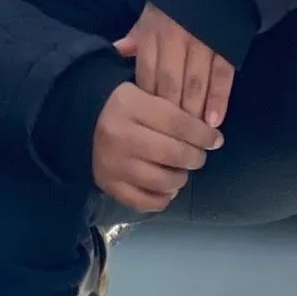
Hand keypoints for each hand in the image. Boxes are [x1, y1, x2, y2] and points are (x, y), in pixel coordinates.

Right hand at [91, 80, 222, 214]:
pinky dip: (163, 198)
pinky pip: (146, 202)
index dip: (202, 134)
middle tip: (198, 156)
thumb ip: (174, 110)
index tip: (215, 140)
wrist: (81, 123)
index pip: (177, 122)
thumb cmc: (124, 107)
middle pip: (173, 154)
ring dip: (180, 179)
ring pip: (163, 181)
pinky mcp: (108, 185)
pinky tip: (165, 188)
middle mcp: (118, 135)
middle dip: (195, 157)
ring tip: (179, 170)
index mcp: (129, 105)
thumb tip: (210, 135)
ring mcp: (112, 163)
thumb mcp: (145, 94)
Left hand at [115, 4, 234, 131]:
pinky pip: (222, 77)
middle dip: (169, 113)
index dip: (148, 100)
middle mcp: (176, 40)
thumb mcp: (150, 11)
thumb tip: (116, 52)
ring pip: (195, 84)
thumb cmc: (176, 0)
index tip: (147, 125)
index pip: (147, 73)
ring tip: (192, 139)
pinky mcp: (227, 46)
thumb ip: (137, 36)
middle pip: (169, 83)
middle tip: (170, 141)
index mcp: (154, 33)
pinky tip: (214, 122)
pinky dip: (219, 100)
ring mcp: (203, 43)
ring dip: (193, 113)